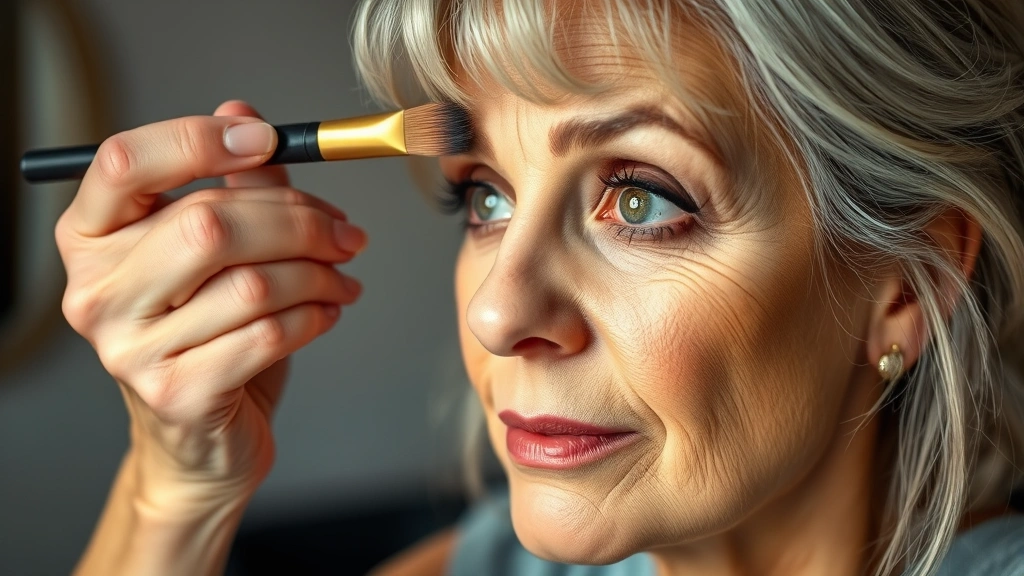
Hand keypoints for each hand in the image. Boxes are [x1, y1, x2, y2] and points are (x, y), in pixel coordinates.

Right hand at [56, 101, 366, 507]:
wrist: (201, 442)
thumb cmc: (209, 337)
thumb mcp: (218, 254)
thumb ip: (232, 185)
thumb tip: (245, 117)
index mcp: (92, 238)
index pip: (125, 162)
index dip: (199, 140)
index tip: (267, 141)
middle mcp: (96, 291)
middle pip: (207, 224)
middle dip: (298, 222)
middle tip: (344, 232)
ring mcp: (129, 348)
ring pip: (252, 283)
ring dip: (319, 275)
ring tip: (343, 277)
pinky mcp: (176, 393)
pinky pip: (268, 334)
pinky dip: (315, 317)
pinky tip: (327, 312)